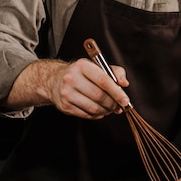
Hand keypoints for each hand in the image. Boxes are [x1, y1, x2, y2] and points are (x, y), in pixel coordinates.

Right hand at [7, 57, 130, 117]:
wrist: (54, 80)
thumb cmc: (82, 73)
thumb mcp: (97, 67)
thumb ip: (114, 72)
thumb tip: (124, 83)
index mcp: (82, 65)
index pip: (103, 80)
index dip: (116, 92)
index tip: (125, 100)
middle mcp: (71, 78)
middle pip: (99, 96)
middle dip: (113, 103)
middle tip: (119, 106)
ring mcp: (66, 93)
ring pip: (93, 107)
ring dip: (106, 111)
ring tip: (110, 109)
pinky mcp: (64, 106)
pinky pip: (86, 114)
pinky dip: (97, 115)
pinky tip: (100, 111)